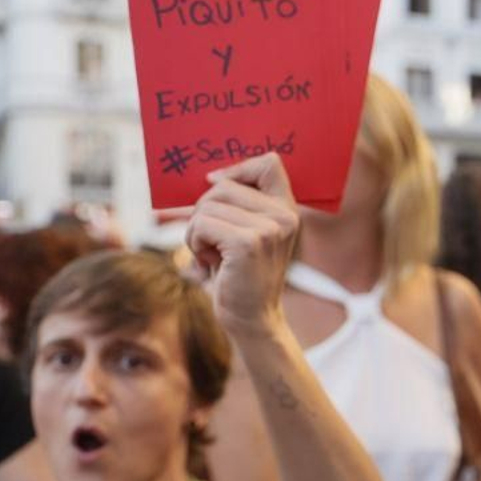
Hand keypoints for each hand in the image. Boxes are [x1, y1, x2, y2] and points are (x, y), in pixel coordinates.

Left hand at [185, 153, 300, 332]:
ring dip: (196, 230)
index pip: (269, 161)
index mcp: (287, 209)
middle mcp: (284, 215)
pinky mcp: (249, 243)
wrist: (251, 320)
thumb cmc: (240, 275)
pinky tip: (208, 262)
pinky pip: (202, 224)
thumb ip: (238, 204)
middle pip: (223, 184)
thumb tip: (208, 176)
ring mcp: (269, 229)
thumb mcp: (247, 233)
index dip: (236, 169)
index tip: (217, 188)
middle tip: (210, 241)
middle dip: (204, 210)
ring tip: (210, 254)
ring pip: (207, 204)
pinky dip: (194, 242)